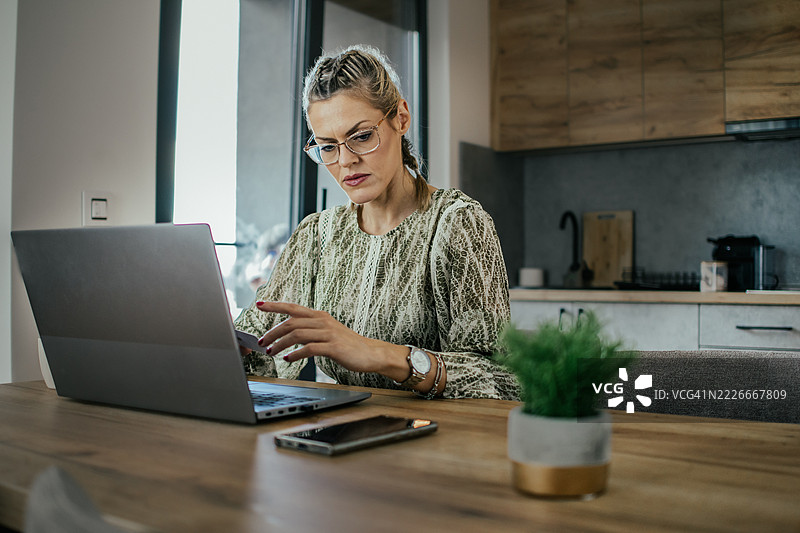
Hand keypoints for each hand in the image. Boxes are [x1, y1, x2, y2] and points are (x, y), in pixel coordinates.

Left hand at [254, 301, 408, 379]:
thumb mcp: (327, 331)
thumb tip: (288, 333)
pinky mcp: (333, 347)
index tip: (259, 304)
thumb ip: (310, 329)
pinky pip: (309, 348)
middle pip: (291, 323)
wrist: (370, 353)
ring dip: (280, 344)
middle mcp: (323, 321)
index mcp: (319, 316)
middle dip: (273, 332)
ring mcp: (328, 333)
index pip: (293, 307)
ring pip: (297, 335)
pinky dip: (296, 354)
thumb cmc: (346, 344)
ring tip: (271, 352)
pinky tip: (288, 359)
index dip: (275, 305)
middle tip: (262, 342)